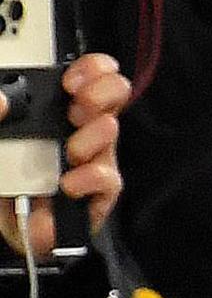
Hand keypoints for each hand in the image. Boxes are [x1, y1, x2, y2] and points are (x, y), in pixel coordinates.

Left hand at [0, 54, 131, 260]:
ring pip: (111, 133)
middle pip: (114, 94)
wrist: (2, 228)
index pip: (89, 76)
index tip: (71, 79)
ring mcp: (88, 161)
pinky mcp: (95, 195)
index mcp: (51, 111)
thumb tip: (2, 102)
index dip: (92, 68)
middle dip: (103, 92)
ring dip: (93, 136)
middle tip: (79, 106)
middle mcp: (75, 130)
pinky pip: (110, 180)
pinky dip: (92, 178)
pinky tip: (70, 182)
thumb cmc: (1, 180)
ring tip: (70, 150)